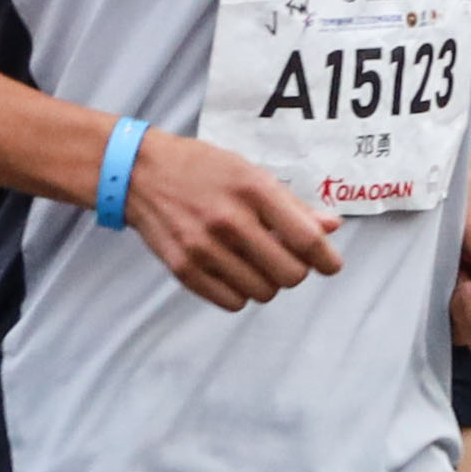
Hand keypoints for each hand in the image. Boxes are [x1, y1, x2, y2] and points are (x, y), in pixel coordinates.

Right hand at [121, 128, 339, 309]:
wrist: (140, 172)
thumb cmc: (201, 169)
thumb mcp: (249, 172)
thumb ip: (292, 205)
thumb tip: (331, 228)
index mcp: (253, 189)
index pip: (306, 239)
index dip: (327, 259)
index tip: (330, 265)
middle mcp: (230, 220)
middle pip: (289, 275)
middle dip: (295, 271)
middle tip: (284, 258)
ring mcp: (204, 247)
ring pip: (263, 292)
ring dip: (267, 282)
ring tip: (253, 261)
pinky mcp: (184, 269)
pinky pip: (232, 302)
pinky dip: (240, 293)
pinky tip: (233, 271)